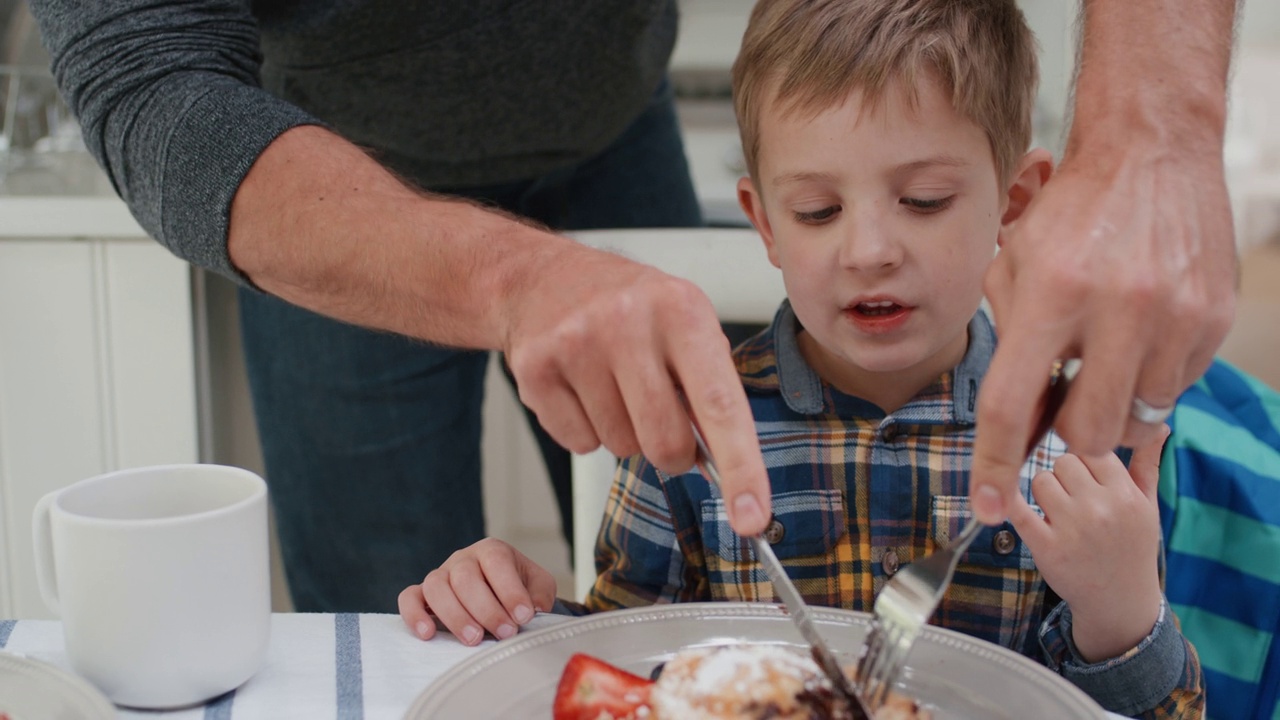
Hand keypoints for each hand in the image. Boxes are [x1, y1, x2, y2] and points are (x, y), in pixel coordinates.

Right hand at [397, 538, 556, 644]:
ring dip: (455, 615)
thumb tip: (534, 608)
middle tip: (505, 633)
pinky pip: (409, 598)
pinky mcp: (422, 594)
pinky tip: (428, 634)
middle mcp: (463, 559)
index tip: (524, 616)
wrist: (498, 592)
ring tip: (474, 639)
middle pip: (466, 578)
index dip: (510, 589)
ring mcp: (440, 575)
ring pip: (436, 587)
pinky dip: (414, 615)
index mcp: (492, 551)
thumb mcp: (537, 585)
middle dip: (487, 609)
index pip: (497, 562)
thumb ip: (540, 593)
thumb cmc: (518, 587)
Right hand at [503, 243, 771, 535]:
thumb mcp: (683, 323)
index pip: (721, 406)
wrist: (543, 279)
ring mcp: (576, 344)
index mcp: (682, 310)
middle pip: (664, 442)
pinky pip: (577, 444)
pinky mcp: (535, 369)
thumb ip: (709, 388)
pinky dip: (586, 430)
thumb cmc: (628, 307)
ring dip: (623, 432)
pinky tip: (580, 389)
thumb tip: (729, 469)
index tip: (752, 518)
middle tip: (659, 415)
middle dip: (670, 450)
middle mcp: (628, 322)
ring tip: (612, 384)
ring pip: (619, 447)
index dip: (742, 468)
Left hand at [970, 139, 1234, 522]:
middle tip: (1060, 400)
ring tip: (1103, 353)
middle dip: (1066, 433)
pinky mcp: (1213, 320)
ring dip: (1112, 404)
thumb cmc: (1071, 214)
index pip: (1014, 402)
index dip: (995, 463)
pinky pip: (1175, 386)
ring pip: (1136, 417)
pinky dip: (1149, 376)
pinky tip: (1139, 332)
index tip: (985, 505)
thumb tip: (1014, 422)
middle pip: (1086, 431)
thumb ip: (1010, 341)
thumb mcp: (1014, 266)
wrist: (1152, 154)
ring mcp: (1175, 317)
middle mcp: (1119, 309)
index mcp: (1054, 294)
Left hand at [1008, 426, 1167, 661]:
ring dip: (1043, 493)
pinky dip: (1012, 503)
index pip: (1092, 449)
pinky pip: (1018, 509)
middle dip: (1063, 475)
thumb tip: (1160, 424)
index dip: (1085, 460)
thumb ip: (1148, 463)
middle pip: (1062, 461)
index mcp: (1126, 495)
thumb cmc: (1132, 549)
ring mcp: (1072, 529)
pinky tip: (1019, 505)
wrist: (1120, 603)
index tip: (1087, 477)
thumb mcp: (1148, 507)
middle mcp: (1100, 509)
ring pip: (1039, 480)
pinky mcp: (1046, 548)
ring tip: (1058, 512)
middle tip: (1072, 497)